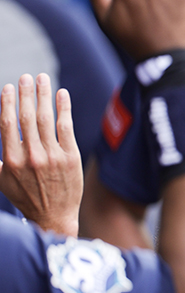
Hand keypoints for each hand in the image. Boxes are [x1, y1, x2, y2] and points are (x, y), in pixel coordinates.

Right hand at [0, 74, 82, 235]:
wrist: (53, 216)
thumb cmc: (25, 196)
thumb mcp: (1, 179)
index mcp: (10, 160)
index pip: (7, 124)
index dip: (8, 103)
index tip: (8, 87)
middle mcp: (31, 156)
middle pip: (27, 117)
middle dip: (26, 93)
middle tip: (27, 76)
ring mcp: (52, 156)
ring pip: (46, 119)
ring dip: (44, 96)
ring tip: (43, 79)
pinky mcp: (71, 157)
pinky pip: (66, 128)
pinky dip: (63, 109)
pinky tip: (62, 94)